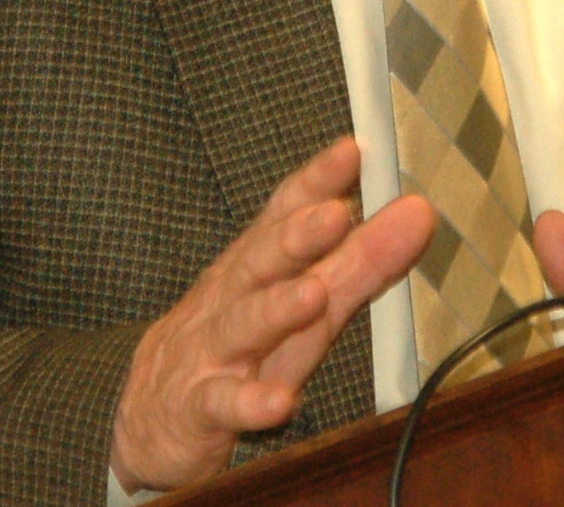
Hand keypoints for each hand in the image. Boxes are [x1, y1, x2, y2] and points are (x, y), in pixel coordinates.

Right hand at [109, 136, 433, 493]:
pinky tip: (281, 402)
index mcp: (259, 263)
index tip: (352, 153)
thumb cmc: (237, 341)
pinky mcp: (201, 406)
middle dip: (297, 235)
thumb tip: (415, 215)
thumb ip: (358, 260)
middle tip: (335, 213)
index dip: (316, 181)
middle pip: (264, 260)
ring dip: (278, 308)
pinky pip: (225, 403)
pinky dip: (251, 402)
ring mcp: (214, 349)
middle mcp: (235, 296)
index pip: (285, 212)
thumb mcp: (299, 299)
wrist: (148, 410)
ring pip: (244, 324)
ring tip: (313, 294)